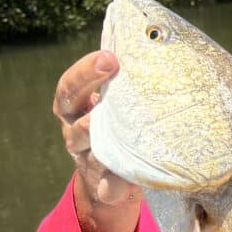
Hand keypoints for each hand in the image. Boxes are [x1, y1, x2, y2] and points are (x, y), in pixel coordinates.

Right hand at [53, 50, 139, 204]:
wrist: (115, 181)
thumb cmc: (123, 128)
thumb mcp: (120, 106)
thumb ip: (129, 84)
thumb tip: (162, 44)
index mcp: (76, 108)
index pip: (70, 85)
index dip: (85, 70)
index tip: (109, 57)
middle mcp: (75, 131)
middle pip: (71, 106)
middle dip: (88, 85)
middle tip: (111, 67)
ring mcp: (86, 159)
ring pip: (88, 147)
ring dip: (101, 137)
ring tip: (119, 126)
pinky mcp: (103, 186)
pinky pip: (107, 187)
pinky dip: (115, 185)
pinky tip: (125, 182)